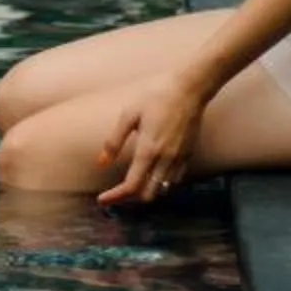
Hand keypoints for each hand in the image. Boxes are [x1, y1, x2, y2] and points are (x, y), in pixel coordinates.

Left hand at [96, 69, 211, 207]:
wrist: (189, 90)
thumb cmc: (156, 97)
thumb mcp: (129, 114)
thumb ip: (114, 141)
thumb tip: (101, 163)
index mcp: (148, 150)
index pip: (131, 186)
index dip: (115, 197)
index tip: (102, 200)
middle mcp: (165, 160)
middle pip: (147, 195)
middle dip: (130, 198)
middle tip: (115, 191)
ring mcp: (179, 159)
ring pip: (162, 190)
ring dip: (146, 191)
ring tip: (132, 184)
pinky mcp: (188, 155)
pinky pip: (174, 180)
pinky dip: (161, 184)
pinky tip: (151, 174)